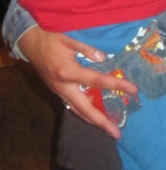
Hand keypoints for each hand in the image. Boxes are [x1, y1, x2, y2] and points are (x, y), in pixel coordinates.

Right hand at [19, 26, 136, 138]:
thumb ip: (87, 48)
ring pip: (77, 110)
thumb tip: (103, 59)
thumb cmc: (49, 35)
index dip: (116, 85)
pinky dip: (83, 112)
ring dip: (92, 120)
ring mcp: (57, 90)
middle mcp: (62, 86)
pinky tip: (92, 115)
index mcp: (67, 72)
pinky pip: (71, 105)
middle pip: (84, 109)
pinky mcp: (55, 89)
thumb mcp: (69, 36)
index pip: (97, 81)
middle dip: (101, 123)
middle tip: (117, 134)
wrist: (27, 39)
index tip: (133, 89)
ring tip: (107, 129)